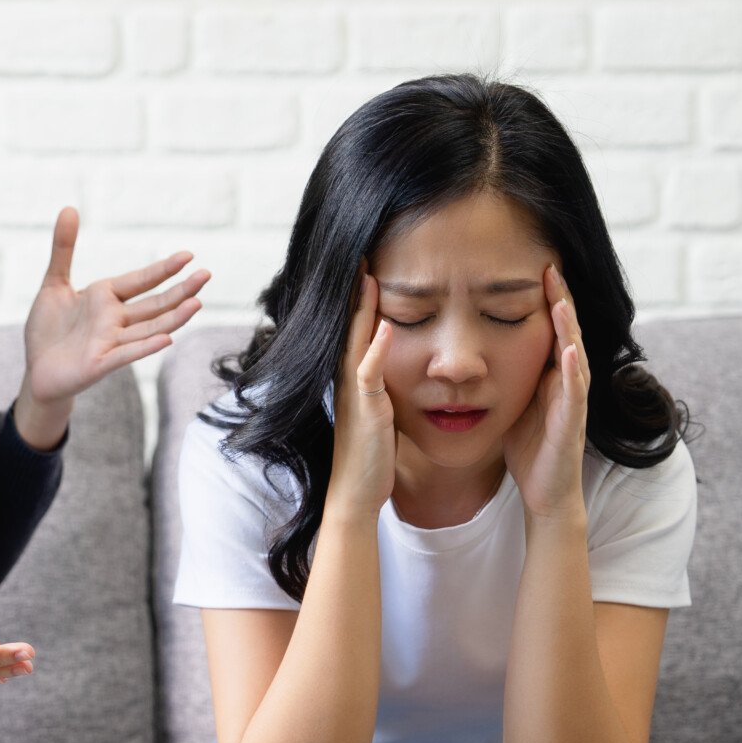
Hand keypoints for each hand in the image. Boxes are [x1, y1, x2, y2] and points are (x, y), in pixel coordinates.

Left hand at [16, 207, 209, 440]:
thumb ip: (64, 248)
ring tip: (196, 303)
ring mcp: (111, 342)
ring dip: (173, 317)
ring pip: (149, 328)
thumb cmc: (48, 328)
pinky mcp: (100, 364)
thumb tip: (70, 207)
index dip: (163, 269)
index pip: (141, 280)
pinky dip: (146, 347)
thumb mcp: (54, 283)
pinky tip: (166, 338)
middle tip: (206, 274)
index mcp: (106, 298)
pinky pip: (126, 354)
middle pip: (154, 304)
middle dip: (180, 290)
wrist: (35, 369)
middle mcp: (115, 320)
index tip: (188, 255)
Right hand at [327, 266, 395, 523]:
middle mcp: (348, 377)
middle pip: (350, 323)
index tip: (367, 260)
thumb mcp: (378, 409)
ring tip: (366, 273)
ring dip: (360, 307)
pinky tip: (383, 325)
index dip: (361, 293)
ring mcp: (354, 392)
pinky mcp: (365, 409)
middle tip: (359, 249)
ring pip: (355, 340)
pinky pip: (368, 374)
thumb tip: (392, 367)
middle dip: (354, 288)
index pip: (357, 325)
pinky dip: (374, 348)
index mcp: (355, 375)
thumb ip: (381, 384)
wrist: (357, 493)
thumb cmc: (371, 454)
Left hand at [502, 264, 590, 520]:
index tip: (533, 267)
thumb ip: (503, 373)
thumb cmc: (529, 447)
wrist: (545, 492)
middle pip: (566, 331)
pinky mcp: (572, 422)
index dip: (544, 299)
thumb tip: (474, 348)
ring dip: (568, 326)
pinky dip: (574, 369)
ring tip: (561, 298)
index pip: (549, 327)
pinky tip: (570, 350)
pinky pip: (575, 392)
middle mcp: (566, 380)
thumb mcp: (511, 399)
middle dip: (560, 299)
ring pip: (574, 354)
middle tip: (550, 267)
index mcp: (550, 373)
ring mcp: (572, 400)